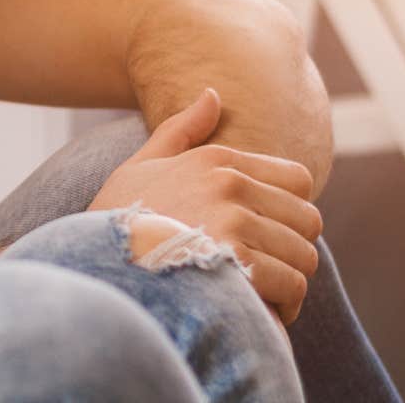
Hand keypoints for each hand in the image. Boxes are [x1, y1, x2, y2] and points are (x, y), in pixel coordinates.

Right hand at [90, 88, 323, 324]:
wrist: (96, 266)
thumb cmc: (115, 221)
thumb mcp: (140, 167)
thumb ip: (180, 131)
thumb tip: (212, 94)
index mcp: (216, 160)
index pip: (299, 180)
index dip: (288, 211)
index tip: (265, 233)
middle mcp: (230, 185)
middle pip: (308, 220)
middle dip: (291, 249)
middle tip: (264, 269)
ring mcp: (234, 222)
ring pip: (304, 256)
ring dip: (288, 281)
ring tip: (260, 293)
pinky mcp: (239, 262)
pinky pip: (292, 284)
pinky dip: (283, 306)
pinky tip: (257, 309)